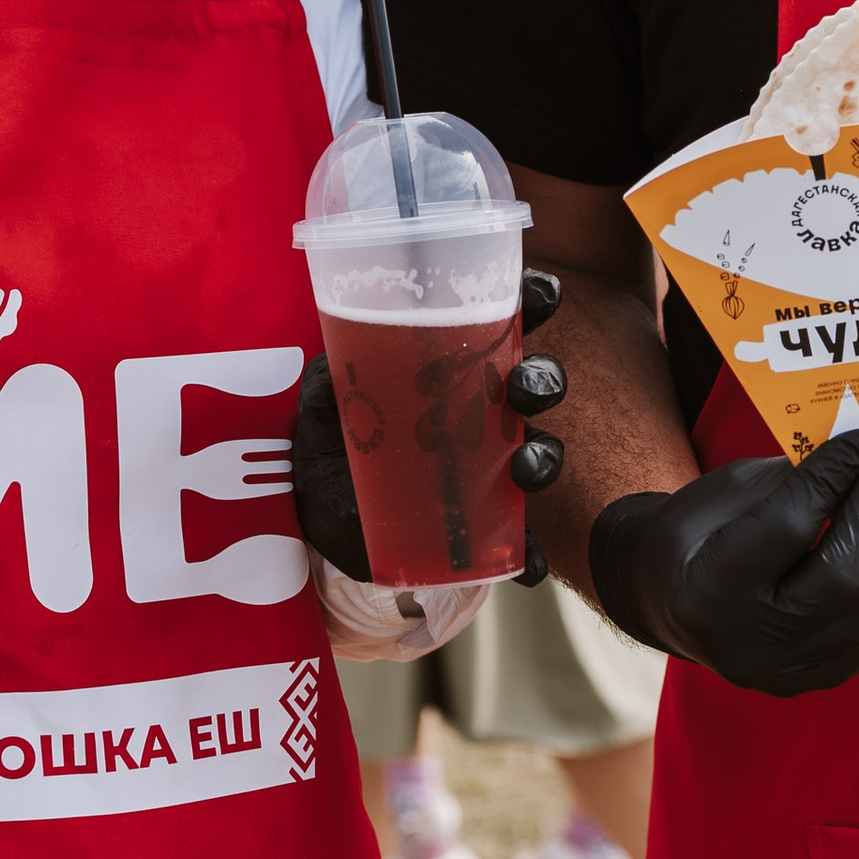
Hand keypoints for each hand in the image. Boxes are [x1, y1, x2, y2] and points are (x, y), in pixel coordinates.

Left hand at [293, 270, 565, 588]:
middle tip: (522, 389)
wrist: (315, 519)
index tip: (543, 294)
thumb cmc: (329, 443)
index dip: (532, 302)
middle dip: (542, 379)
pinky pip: (516, 538)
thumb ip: (332, 379)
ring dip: (543, 459)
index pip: (501, 324)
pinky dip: (530, 553)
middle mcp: (479, 412)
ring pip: (538, 453)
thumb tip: (336, 361)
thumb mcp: (323, 404)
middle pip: (533, 384)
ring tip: (524, 470)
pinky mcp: (479, 522)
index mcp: (451, 368)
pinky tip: (530, 563)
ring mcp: (484, 467)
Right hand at [589, 431, 858, 694]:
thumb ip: (789, 480)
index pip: (788, 529)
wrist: (671, 602)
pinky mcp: (829, 670)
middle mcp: (752, 644)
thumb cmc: (695, 535)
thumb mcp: (722, 493)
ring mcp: (794, 669)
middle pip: (841, 577)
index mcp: (707, 592)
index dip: (834, 479)